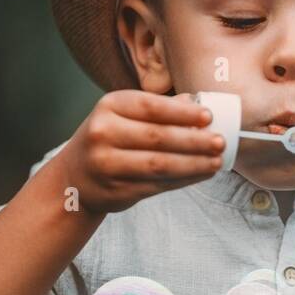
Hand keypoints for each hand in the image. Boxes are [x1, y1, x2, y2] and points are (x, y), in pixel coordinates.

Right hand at [57, 91, 225, 215]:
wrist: (74, 178)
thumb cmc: (109, 140)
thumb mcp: (123, 115)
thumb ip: (159, 110)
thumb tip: (199, 104)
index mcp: (109, 106)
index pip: (150, 106)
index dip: (182, 112)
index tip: (208, 117)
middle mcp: (103, 133)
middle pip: (158, 138)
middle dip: (195, 141)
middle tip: (220, 142)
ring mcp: (107, 164)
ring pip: (160, 165)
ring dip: (194, 164)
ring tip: (217, 161)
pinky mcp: (116, 189)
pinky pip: (157, 185)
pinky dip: (184, 180)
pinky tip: (200, 174)